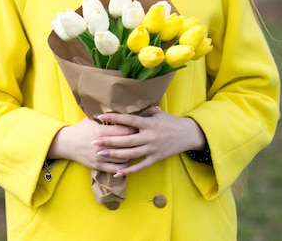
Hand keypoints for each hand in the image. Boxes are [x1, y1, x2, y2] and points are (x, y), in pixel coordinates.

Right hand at [48, 118, 136, 174]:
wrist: (67, 143)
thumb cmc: (82, 128)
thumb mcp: (92, 118)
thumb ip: (107, 116)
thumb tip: (122, 108)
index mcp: (101, 131)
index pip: (124, 130)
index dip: (133, 127)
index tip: (139, 125)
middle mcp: (101, 145)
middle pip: (125, 144)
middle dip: (135, 140)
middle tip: (142, 136)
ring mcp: (99, 157)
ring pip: (122, 158)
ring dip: (131, 153)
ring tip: (136, 148)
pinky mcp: (98, 166)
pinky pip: (115, 168)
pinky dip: (124, 165)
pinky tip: (128, 160)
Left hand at [90, 107, 205, 176]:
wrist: (187, 134)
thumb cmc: (170, 121)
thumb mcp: (157, 113)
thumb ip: (142, 112)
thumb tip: (127, 110)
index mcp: (149, 123)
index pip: (129, 119)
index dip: (115, 118)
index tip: (101, 116)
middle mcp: (149, 136)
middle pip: (126, 140)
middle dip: (109, 140)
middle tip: (94, 141)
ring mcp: (152, 149)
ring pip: (130, 154)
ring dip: (114, 155)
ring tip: (101, 154)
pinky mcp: (155, 159)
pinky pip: (140, 166)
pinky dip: (128, 170)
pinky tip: (117, 172)